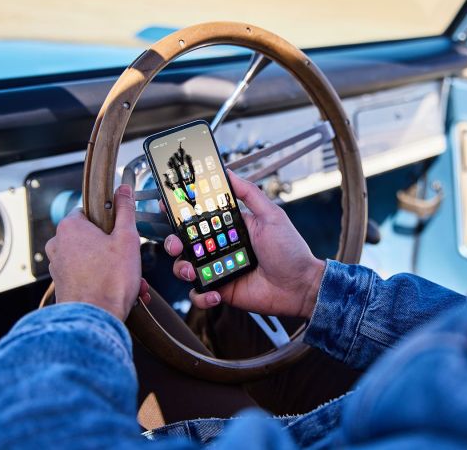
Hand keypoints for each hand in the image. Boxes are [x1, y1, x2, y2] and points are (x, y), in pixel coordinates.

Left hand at [45, 185, 149, 320]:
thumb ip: (125, 210)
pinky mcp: (63, 285)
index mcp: (70, 226)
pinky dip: (104, 282)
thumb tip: (123, 189)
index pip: (90, 211)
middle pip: (93, 237)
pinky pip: (87, 276)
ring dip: (114, 268)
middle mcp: (58, 244)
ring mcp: (58, 266)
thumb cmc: (109, 280)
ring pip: (92, 259)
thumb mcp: (127, 238)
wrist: (94, 320)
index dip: (111, 221)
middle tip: (131, 262)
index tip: (123, 232)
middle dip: (116, 250)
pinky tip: (122, 293)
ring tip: (132, 283)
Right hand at [165, 171, 324, 318]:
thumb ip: (250, 193)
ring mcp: (218, 268)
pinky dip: (201, 295)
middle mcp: (219, 246)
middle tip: (177, 244)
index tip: (166, 203)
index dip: (180, 211)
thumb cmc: (289, 250)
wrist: (300, 286)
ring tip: (194, 272)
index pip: (199, 216)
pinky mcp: (220, 290)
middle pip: (184, 242)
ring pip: (185, 267)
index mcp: (229, 227)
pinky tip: (215, 294)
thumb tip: (229, 172)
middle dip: (173, 242)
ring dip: (183, 269)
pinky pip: (199, 293)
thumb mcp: (271, 216)